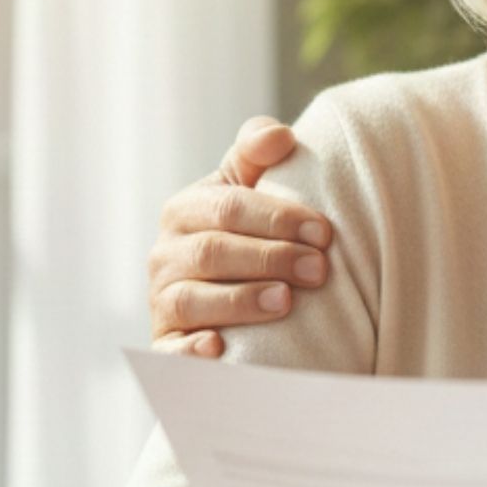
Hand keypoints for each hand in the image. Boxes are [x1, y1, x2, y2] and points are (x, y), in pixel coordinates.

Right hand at [147, 116, 333, 357]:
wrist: (223, 285)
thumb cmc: (245, 229)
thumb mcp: (247, 185)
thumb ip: (256, 152)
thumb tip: (280, 135)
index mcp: (185, 209)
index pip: (229, 208)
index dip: (278, 218)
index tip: (324, 233)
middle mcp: (165, 254)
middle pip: (214, 252)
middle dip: (270, 259)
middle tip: (319, 270)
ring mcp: (161, 300)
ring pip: (192, 299)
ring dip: (240, 301)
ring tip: (286, 303)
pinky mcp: (164, 344)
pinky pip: (168, 351)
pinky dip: (190, 351)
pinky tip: (220, 348)